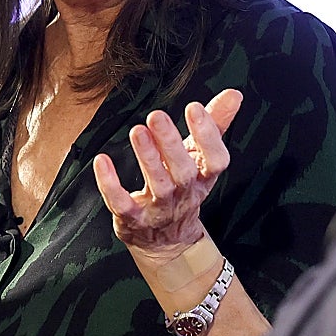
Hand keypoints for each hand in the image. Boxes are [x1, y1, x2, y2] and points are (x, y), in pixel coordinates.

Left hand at [93, 89, 241, 262]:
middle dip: (171, 144)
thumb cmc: (184, 187)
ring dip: (147, 158)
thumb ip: (216, 124)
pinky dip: (111, 185)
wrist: (166, 241)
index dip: (208, 136)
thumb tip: (233, 94)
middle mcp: (184, 194)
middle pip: (183, 172)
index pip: (215, 160)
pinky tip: (102, 161)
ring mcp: (159, 210)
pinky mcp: (133, 220)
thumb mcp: (201, 158)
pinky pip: (122, 204)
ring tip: (137, 130)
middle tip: (156, 115)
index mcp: (203, 177)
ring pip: (157, 186)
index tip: (195, 107)